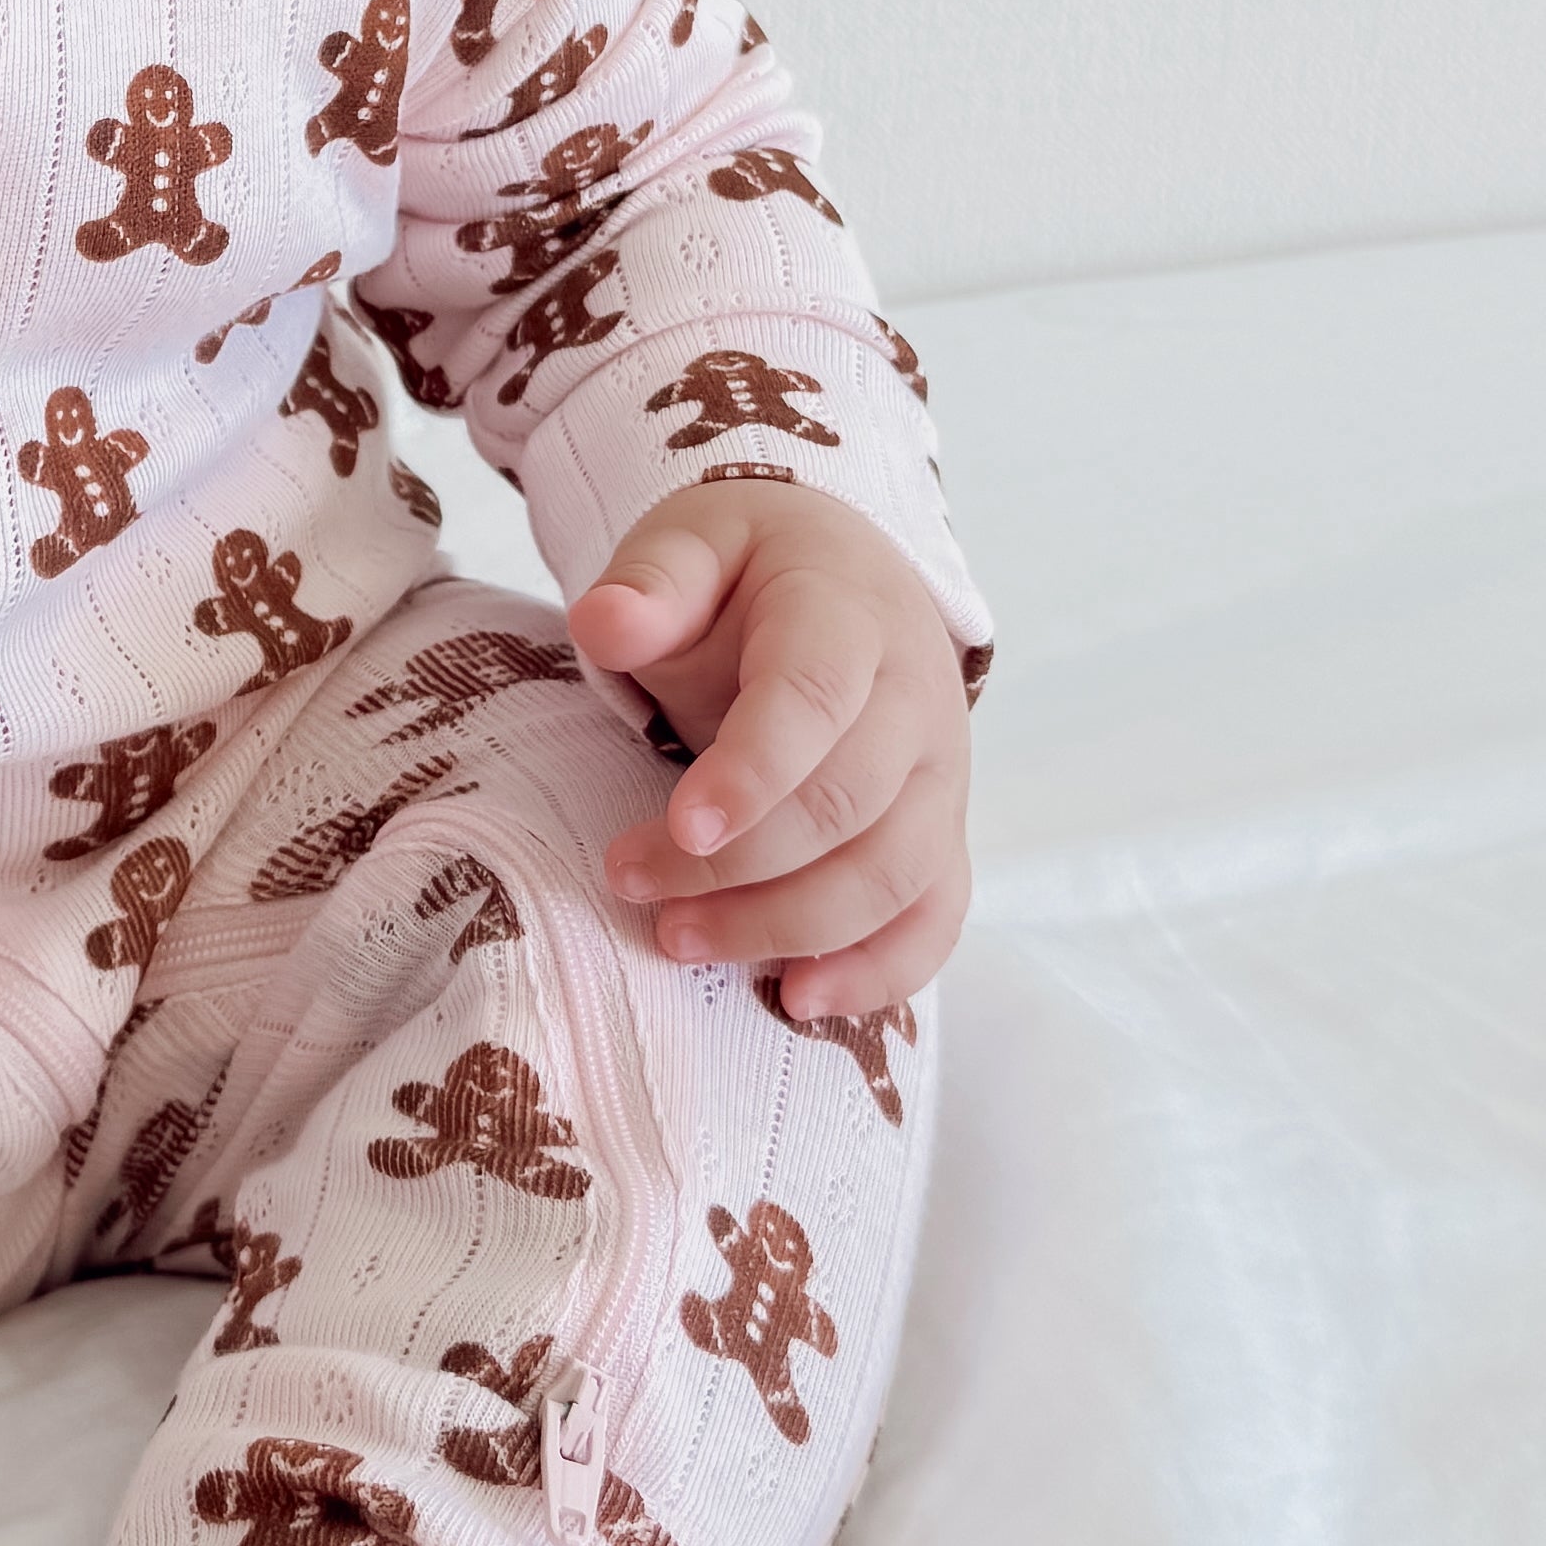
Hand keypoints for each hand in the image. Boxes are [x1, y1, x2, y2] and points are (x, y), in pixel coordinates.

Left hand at [566, 481, 973, 1022]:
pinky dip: (878, 974)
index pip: (817, 701)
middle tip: (632, 882)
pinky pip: (934, 919)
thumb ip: (652, 581)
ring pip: (892, 874)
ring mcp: (940, 776)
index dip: (754, 772)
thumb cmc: (751, 572)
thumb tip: (603, 621)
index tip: (680, 824)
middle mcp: (915, 701)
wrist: (844, 580)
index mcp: (849, 616)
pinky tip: (798, 1001)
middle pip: (848, 804)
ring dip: (787, 926)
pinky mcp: (942, 835)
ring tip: (681, 939)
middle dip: (738, 864)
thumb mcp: (692, 543)